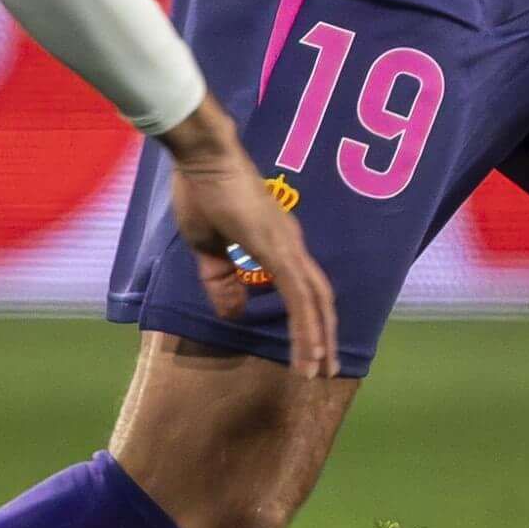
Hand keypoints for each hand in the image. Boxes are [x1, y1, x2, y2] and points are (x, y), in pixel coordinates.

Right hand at [156, 100, 335, 381]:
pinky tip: (308, 348)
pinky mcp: (276, 247)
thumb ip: (221, 280)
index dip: (311, 320)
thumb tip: (233, 314)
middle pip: (319, 298)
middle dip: (325, 336)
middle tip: (327, 370)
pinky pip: (297, 294)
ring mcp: (287, 245)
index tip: (312, 350)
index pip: (303, 289)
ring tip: (318, 370)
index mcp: (278, 243)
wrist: (202, 156)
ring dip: (318, 338)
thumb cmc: (201, 192)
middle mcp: (291, 244)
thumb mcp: (207, 247)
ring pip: (313, 300)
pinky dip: (307, 325)